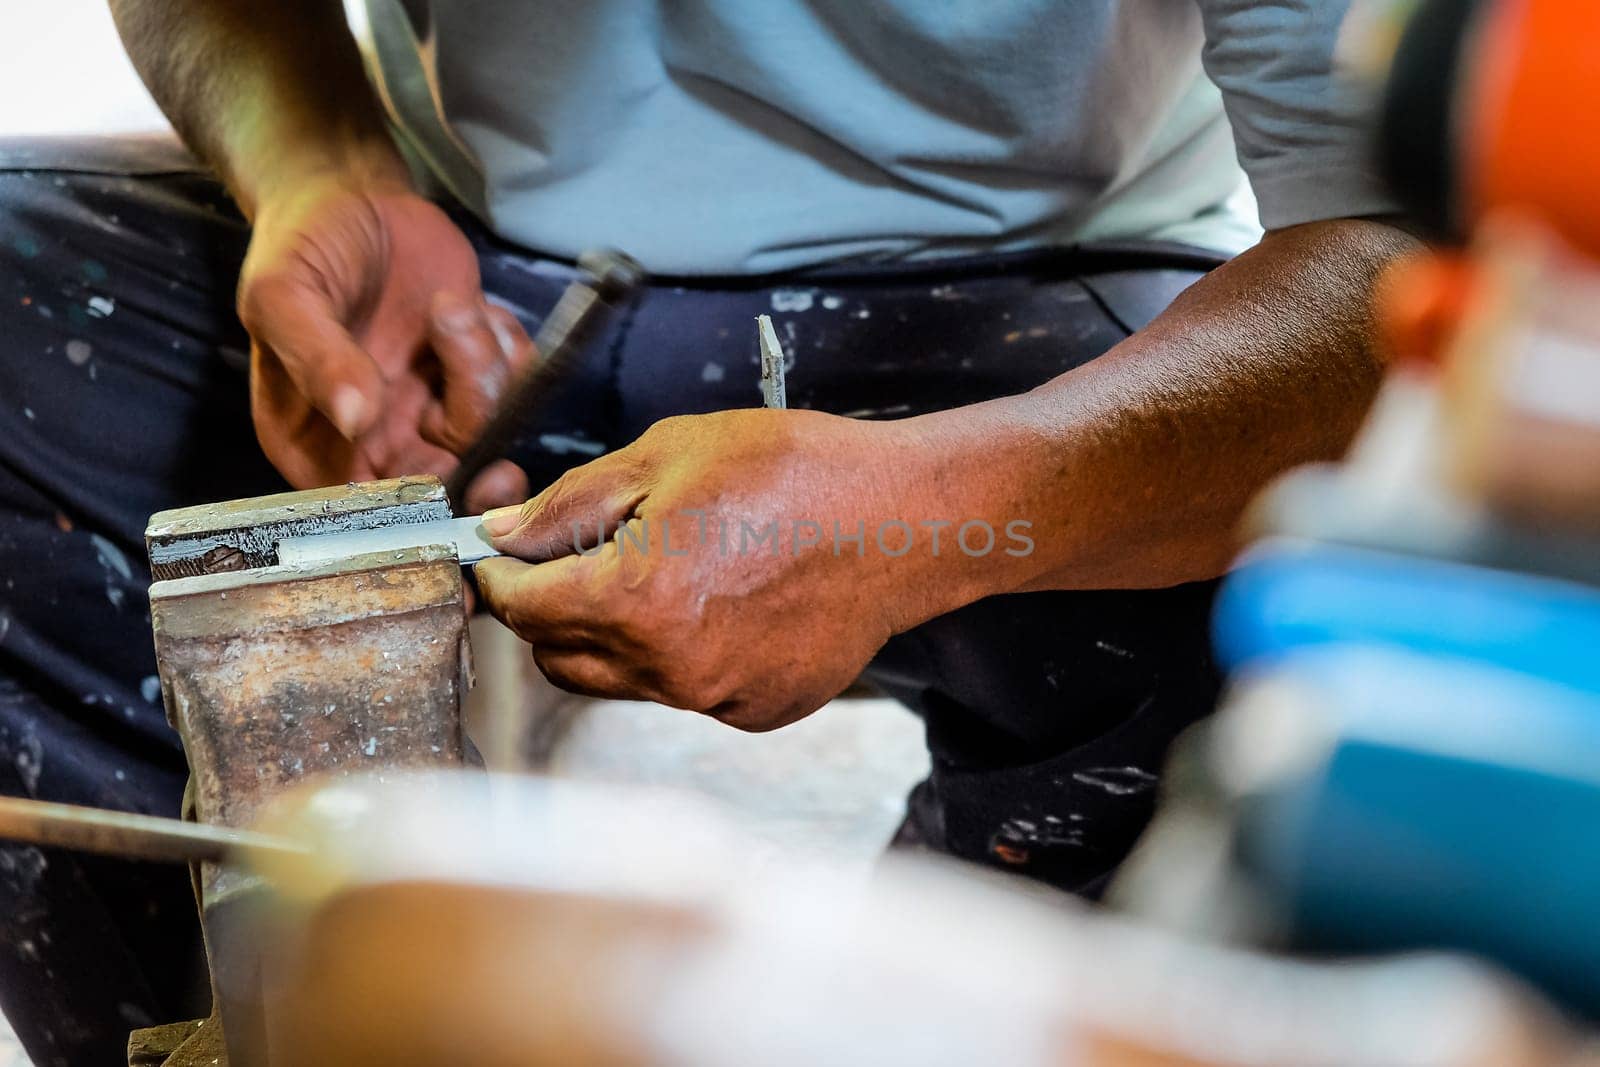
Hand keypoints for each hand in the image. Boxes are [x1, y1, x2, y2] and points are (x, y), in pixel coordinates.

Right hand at [239, 174, 533, 510]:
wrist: (351, 195)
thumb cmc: (300, 247)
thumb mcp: (284, 295)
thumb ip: (314, 357)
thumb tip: (352, 417)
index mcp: (314, 440)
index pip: (366, 508)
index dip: (414, 509)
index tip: (448, 481)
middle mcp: (376, 438)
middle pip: (444, 485)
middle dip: (476, 458)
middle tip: (490, 431)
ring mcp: (429, 408)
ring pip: (487, 429)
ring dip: (482, 368)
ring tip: (450, 307)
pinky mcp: (472, 374)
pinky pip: (516, 386)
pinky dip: (507, 346)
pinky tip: (474, 308)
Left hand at [473, 410, 986, 730]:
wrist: (904, 519)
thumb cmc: (799, 473)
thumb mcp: (668, 453)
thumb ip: (572, 504)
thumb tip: (506, 536)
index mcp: (635, 598)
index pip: (520, 608)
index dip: (499, 578)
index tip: (501, 559)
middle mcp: (668, 666)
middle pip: (558, 656)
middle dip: (551, 608)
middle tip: (580, 557)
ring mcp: (716, 697)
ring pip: (620, 680)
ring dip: (616, 634)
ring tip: (668, 571)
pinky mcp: (756, 710)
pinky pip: (685, 691)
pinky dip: (681, 655)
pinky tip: (722, 603)